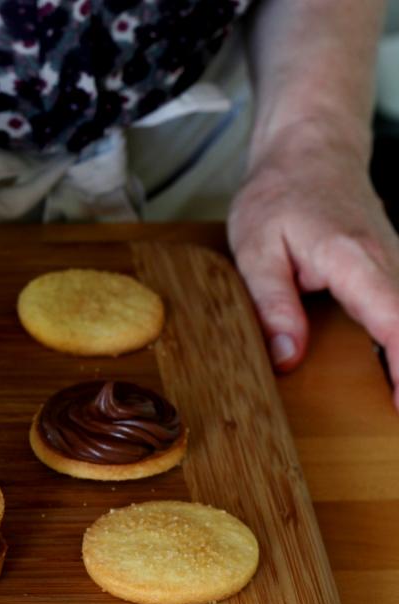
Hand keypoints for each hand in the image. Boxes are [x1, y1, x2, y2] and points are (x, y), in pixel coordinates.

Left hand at [229, 128, 398, 406]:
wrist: (311, 150)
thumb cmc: (279, 195)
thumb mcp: (256, 249)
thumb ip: (272, 304)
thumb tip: (287, 356)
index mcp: (354, 259)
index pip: (394, 321)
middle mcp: (391, 262)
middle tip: (395, 414)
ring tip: (395, 400)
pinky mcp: (396, 270)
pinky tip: (396, 375)